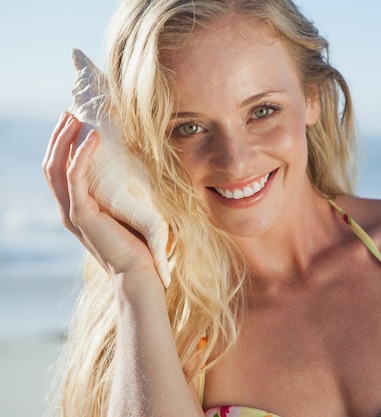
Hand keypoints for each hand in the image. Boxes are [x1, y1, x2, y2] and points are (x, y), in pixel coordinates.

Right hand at [42, 113, 159, 288]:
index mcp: (77, 209)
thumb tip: (135, 168)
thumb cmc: (139, 245)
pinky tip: (94, 138)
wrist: (139, 272)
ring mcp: (73, 213)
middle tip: (70, 113)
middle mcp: (68, 210)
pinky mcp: (82, 215)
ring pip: (57, 168)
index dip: (63, 145)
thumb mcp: (126, 212)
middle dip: (59, 137)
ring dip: (64, 140)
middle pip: (51, 165)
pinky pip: (75, 178)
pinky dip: (82, 155)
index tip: (75, 123)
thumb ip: (119, 194)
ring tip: (76, 118)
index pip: (60, 170)